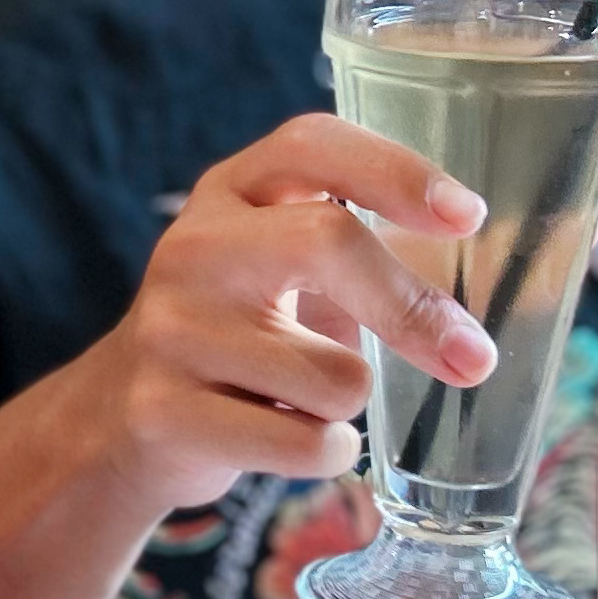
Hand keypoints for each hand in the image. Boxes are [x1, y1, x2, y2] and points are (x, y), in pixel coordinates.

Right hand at [76, 111, 496, 519]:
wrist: (122, 416)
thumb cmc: (240, 333)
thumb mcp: (282, 268)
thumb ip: (361, 253)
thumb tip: (476, 304)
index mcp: (233, 191)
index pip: (312, 145)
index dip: (396, 171)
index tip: (468, 216)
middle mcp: (194, 245)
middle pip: (328, 241)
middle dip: (413, 308)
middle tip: (471, 358)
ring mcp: (171, 327)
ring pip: (335, 375)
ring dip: (350, 403)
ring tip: (305, 400)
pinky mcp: (163, 409)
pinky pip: (306, 444)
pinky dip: (328, 453)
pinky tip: (289, 438)